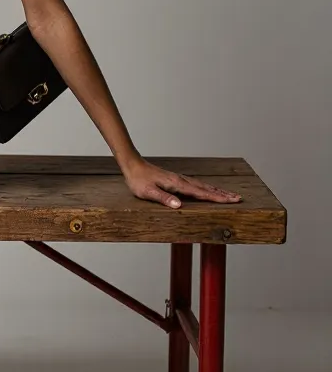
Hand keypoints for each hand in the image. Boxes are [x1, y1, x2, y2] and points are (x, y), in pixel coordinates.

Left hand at [121, 157, 242, 208]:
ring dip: (216, 191)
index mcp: (177, 185)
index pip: (201, 193)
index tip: (231, 200)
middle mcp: (182, 180)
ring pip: (203, 185)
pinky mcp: (176, 180)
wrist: (133, 166)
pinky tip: (208, 190)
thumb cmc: (139, 180)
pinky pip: (196, 185)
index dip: (217, 198)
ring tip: (229, 195)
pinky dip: (206, 188)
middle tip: (238, 198)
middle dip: (223, 194)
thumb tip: (178, 205)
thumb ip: (164, 198)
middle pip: (206, 188)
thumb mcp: (148, 192)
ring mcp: (180, 179)